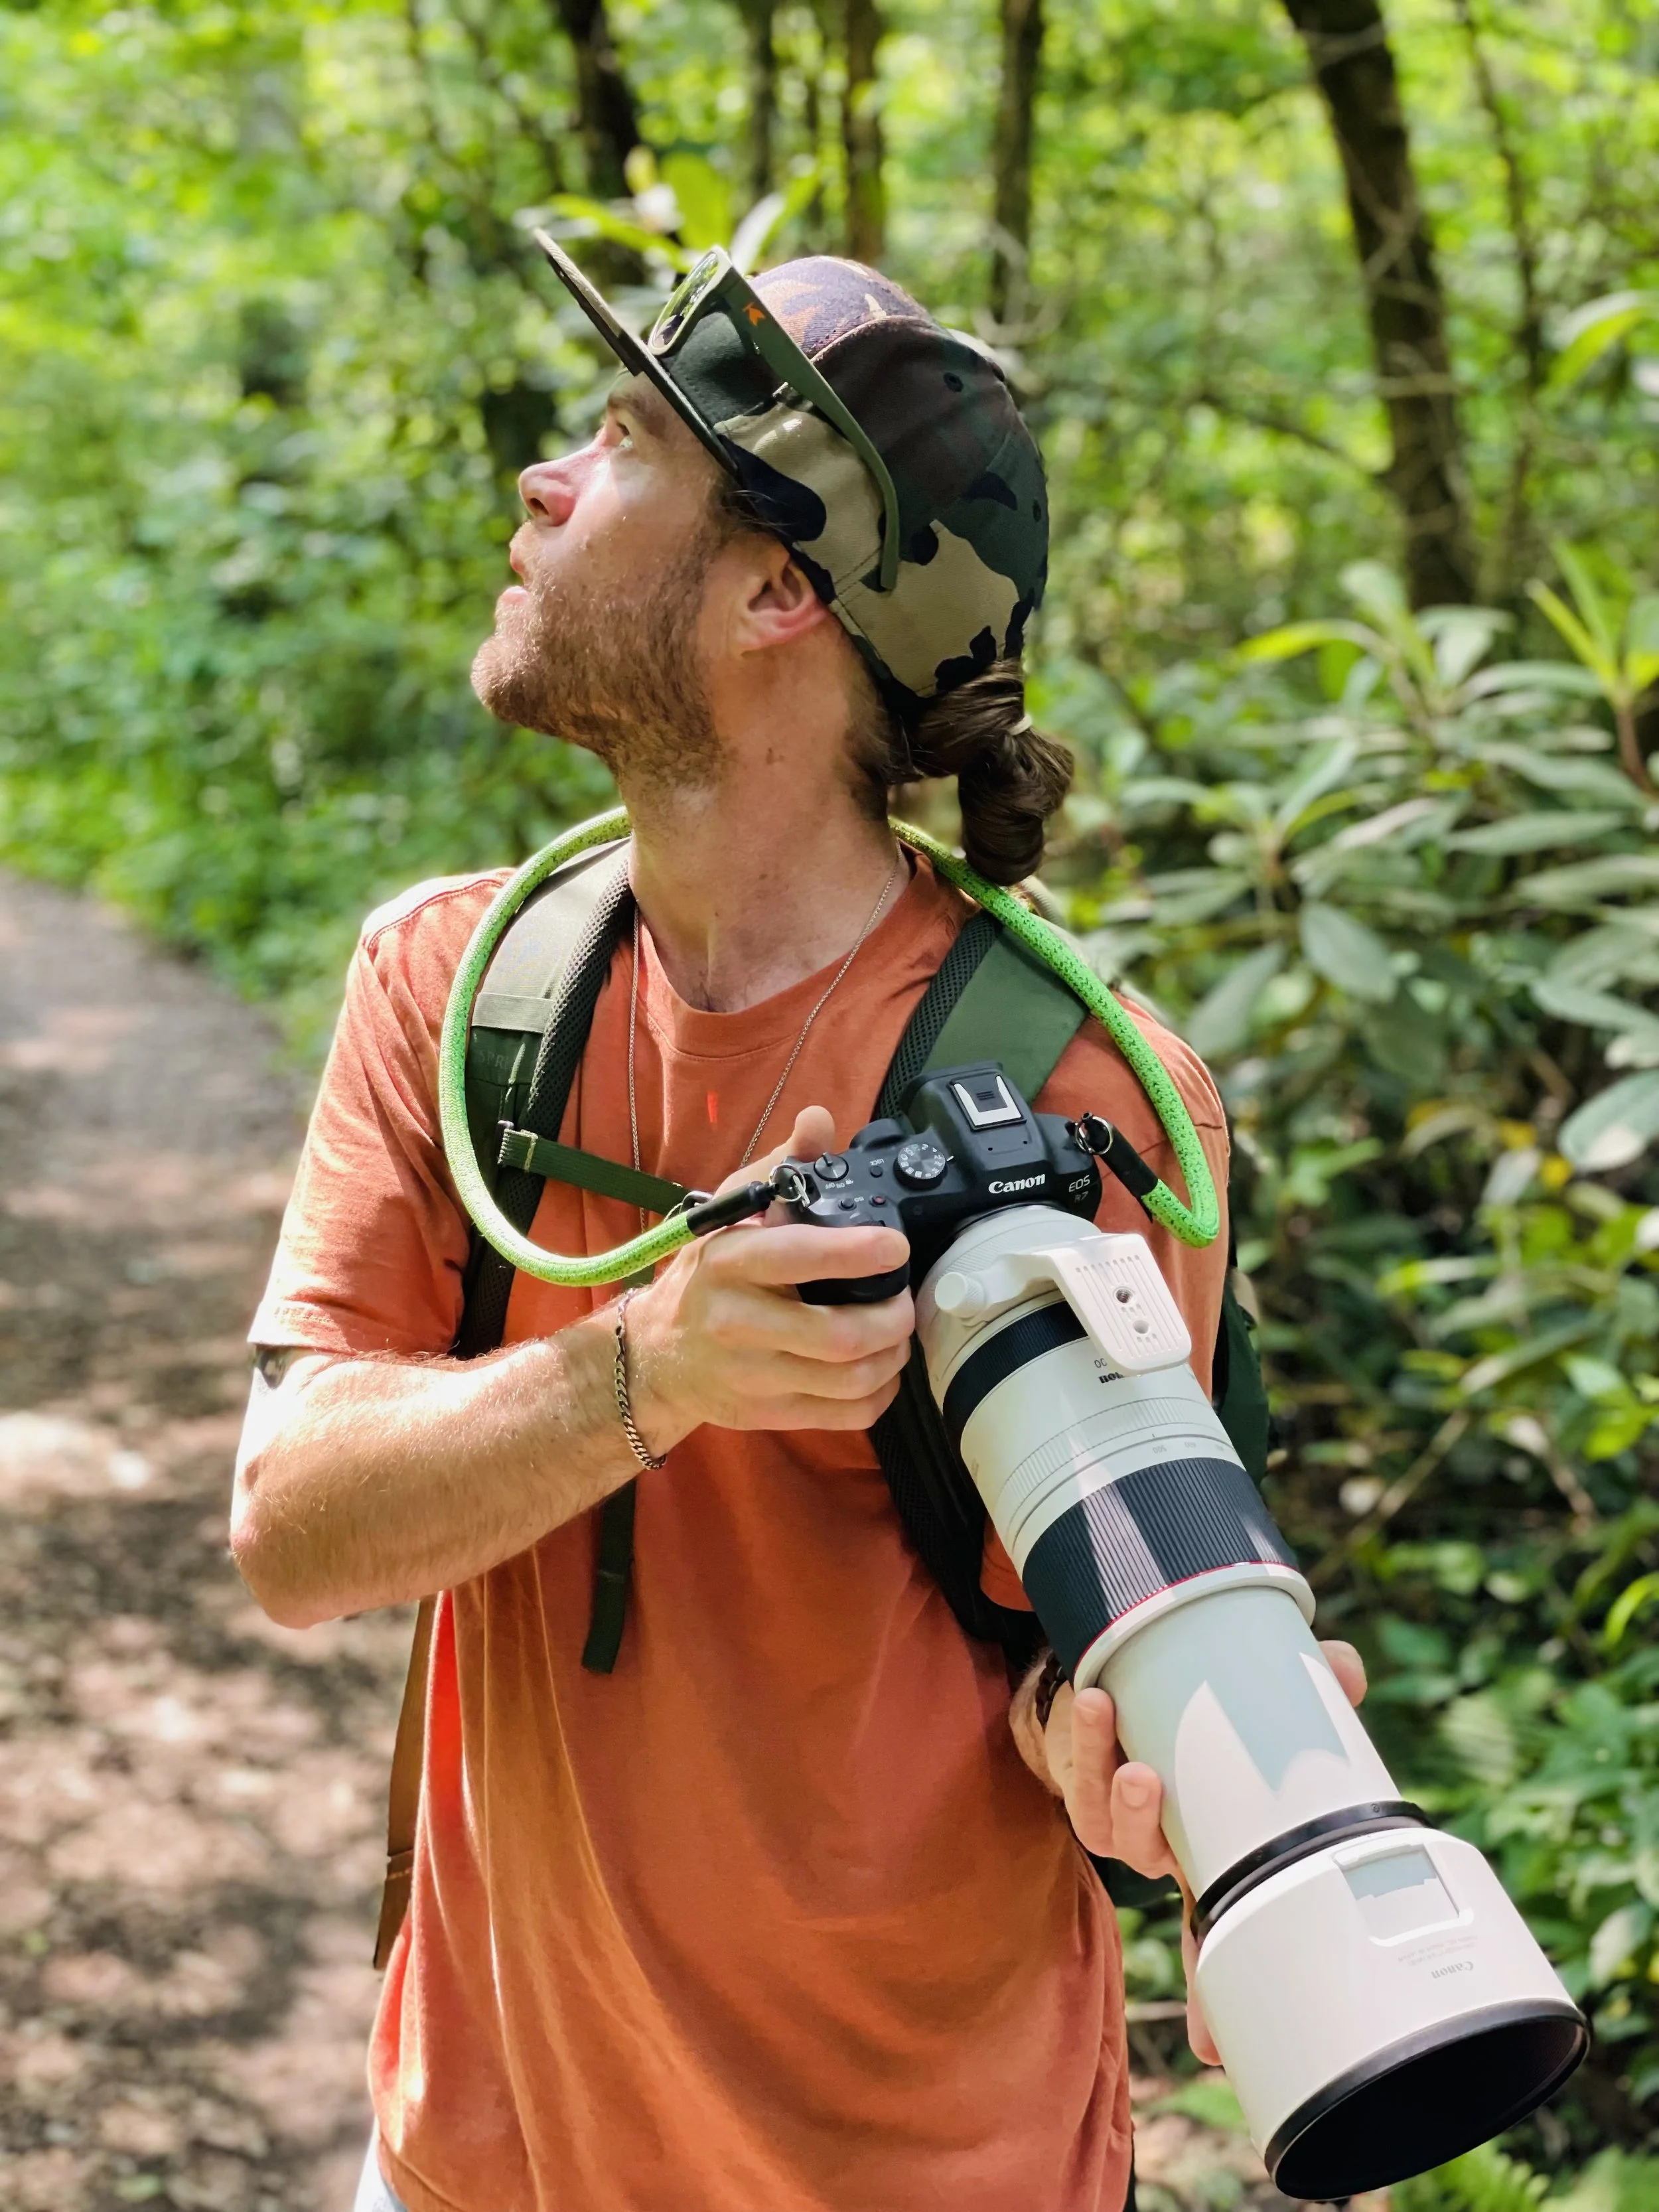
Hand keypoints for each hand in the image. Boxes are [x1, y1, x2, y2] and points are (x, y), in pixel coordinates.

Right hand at [626, 1106, 913, 1447]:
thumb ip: (781, 1167)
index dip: (858, 1253)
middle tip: (905, 1299)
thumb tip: (818, 1120)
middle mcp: (737, 1322)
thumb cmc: (706, 1274)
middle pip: (839, 1334)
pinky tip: (882, 1370)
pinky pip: (843, 1415)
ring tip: (898, 1333)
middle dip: (893, 1317)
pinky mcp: (766, 1414)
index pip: (799, 1257)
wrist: (656, 1354)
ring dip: (893, 1356)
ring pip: (849, 1380)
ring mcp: (752, 1376)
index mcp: (729, 1262)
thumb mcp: (730, 1211)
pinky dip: (879, 1394)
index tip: (897, 1246)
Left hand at [1042, 1639, 1368, 2065]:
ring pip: (1112, 1826)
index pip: (1224, 1929)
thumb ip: (1307, 1690)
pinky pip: (1078, 1771)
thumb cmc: (1200, 1718)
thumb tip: (1341, 1667)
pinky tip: (1098, 1703)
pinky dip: (1089, 1740)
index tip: (1215, 2046)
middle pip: (1161, 1872)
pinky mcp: (1082, 1776)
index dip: (1219, 1988)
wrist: (1113, 1686)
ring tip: (1135, 1759)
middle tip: (1158, 1794)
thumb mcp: (1261, 1710)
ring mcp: (1121, 1812)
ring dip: (1121, 1793)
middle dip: (1160, 1850)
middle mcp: (1167, 1844)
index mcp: (1215, 1852)